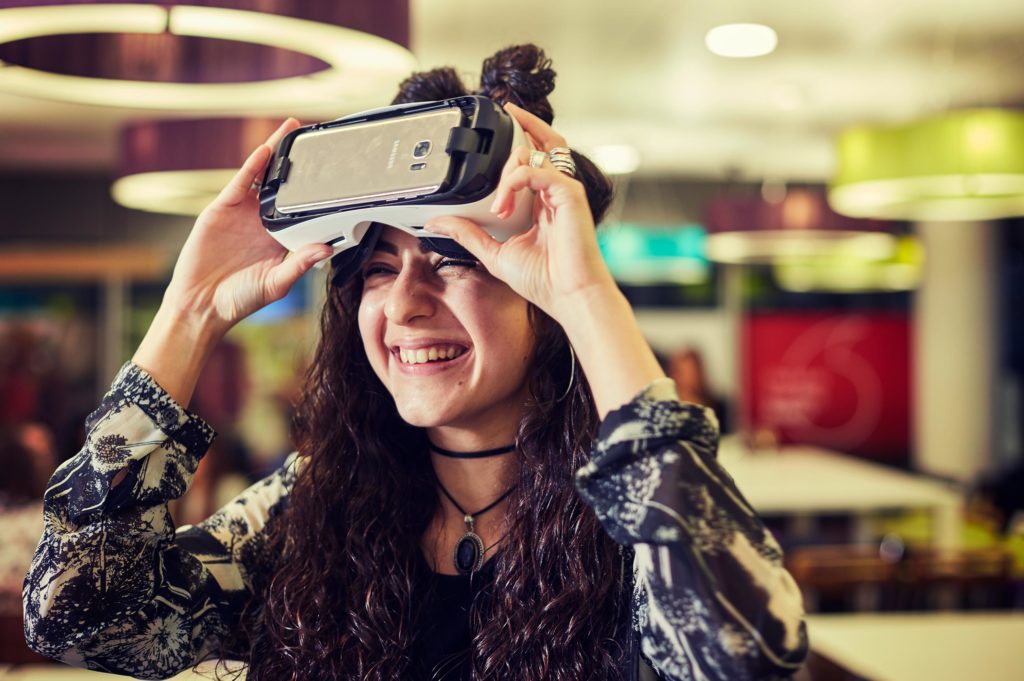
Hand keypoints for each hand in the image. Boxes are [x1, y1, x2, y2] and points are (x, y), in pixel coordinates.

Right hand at [162, 118, 333, 334]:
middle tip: (315, 136)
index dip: (316, 189)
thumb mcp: (277, 283)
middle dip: (298, 161)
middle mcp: (264, 221)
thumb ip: (300, 264)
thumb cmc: (241, 299)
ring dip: (276, 153)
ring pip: (264, 177)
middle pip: (285, 184)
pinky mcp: (223, 209)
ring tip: (292, 130)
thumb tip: (326, 248)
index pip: (303, 207)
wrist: (201, 304)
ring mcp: (244, 213)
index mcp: (281, 238)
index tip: (335, 172)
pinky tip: (266, 151)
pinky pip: (241, 183)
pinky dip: (253, 166)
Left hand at [424, 103, 615, 318]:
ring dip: (507, 170)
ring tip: (499, 204)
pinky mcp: (569, 193)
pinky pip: (538, 169)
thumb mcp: (495, 252)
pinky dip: (514, 181)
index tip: (498, 125)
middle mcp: (556, 190)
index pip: (534, 155)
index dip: (520, 135)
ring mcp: (564, 189)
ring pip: (534, 151)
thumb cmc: (544, 279)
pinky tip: (504, 205)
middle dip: (510, 143)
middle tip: (493, 170)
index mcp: (543, 200)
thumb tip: (438, 223)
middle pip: (537, 141)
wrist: (568, 296)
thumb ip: (469, 234)